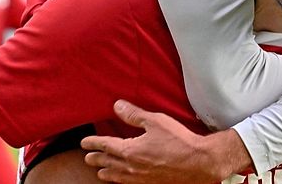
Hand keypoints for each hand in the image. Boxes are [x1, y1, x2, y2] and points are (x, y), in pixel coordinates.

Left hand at [81, 100, 249, 182]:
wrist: (197, 163)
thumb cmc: (178, 141)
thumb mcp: (155, 121)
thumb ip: (134, 114)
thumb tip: (117, 105)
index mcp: (130, 150)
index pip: (106, 146)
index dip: (94, 143)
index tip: (84, 143)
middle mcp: (131, 167)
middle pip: (108, 163)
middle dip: (96, 160)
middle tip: (87, 158)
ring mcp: (140, 178)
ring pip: (117, 177)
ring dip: (106, 173)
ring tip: (99, 173)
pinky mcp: (150, 183)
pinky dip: (120, 182)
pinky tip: (122, 181)